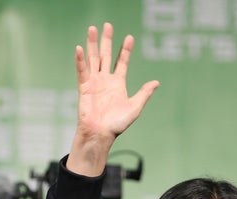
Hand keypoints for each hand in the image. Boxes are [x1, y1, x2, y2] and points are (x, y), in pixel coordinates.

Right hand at [67, 22, 159, 176]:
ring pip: (93, 59)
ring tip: (92, 29)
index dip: (125, 50)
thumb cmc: (117, 124)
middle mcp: (105, 80)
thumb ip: (144, 94)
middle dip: (106, 40)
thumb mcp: (135, 107)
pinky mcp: (84, 87)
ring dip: (92, 44)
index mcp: (118, 84)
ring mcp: (94, 82)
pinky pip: (82, 71)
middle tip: (107, 25)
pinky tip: (80, 48)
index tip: (130, 37)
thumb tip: (156, 83)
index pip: (121, 62)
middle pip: (105, 55)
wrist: (101, 134)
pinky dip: (80, 60)